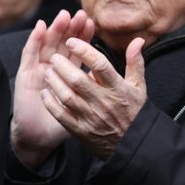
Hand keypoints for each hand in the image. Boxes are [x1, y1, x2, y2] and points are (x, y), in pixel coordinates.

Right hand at [11, 10, 94, 167]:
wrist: (39, 137)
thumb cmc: (66, 121)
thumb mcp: (92, 104)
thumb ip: (107, 84)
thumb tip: (132, 55)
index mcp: (69, 73)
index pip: (78, 50)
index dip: (84, 37)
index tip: (92, 23)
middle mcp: (52, 67)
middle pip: (62, 43)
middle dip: (71, 29)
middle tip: (79, 14)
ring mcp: (37, 69)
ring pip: (47, 44)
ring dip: (55, 30)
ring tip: (64, 16)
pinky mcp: (25, 75)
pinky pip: (29, 55)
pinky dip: (34, 40)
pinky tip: (41, 27)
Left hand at [42, 36, 146, 158]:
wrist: (134, 145)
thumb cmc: (134, 111)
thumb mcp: (139, 87)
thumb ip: (135, 62)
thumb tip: (138, 39)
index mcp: (118, 88)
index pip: (100, 65)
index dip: (84, 51)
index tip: (71, 41)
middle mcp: (103, 102)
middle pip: (79, 80)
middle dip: (63, 66)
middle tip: (54, 57)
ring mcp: (91, 118)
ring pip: (67, 97)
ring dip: (54, 82)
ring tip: (48, 71)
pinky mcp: (81, 131)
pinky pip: (61, 115)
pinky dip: (51, 103)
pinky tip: (45, 92)